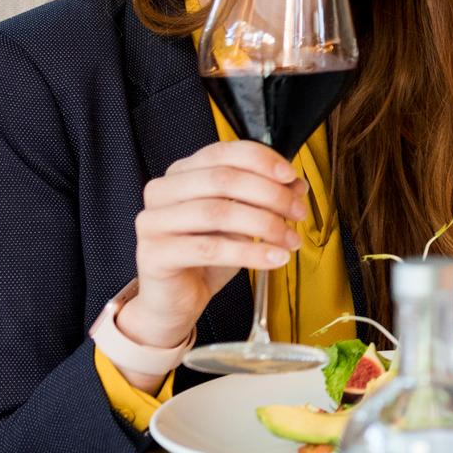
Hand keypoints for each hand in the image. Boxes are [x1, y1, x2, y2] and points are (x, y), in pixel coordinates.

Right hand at [119, 141, 306, 356]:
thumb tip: (296, 186)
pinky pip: (210, 249)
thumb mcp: (242, 222)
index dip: (262, 160)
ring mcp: (153, 221)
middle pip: (223, 180)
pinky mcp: (154, 253)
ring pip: (218, 212)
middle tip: (298, 212)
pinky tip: (274, 258)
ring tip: (291, 240)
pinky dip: (250, 253)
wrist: (176, 300)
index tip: (291, 177)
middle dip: (271, 195)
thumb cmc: (206, 256)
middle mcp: (162, 191)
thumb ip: (265, 198)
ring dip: (265, 224)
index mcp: (182, 172)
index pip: (224, 152)